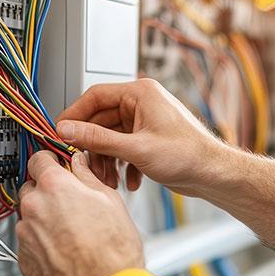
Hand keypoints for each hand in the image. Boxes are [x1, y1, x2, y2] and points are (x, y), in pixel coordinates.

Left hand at [16, 151, 143, 275]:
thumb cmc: (113, 251)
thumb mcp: (110, 201)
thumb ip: (88, 177)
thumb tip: (80, 164)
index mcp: (54, 187)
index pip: (39, 159)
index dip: (50, 161)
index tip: (54, 165)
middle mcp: (34, 208)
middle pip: (31, 188)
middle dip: (47, 192)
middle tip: (69, 203)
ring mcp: (26, 236)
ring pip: (30, 217)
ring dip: (44, 220)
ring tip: (72, 233)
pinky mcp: (24, 260)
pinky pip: (29, 244)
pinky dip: (42, 244)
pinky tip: (65, 250)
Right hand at [56, 78, 222, 195]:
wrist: (214, 175)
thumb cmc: (188, 155)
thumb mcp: (135, 148)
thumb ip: (97, 139)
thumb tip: (68, 130)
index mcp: (140, 93)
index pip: (95, 96)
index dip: (75, 114)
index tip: (60, 132)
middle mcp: (142, 103)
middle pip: (101, 119)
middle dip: (93, 146)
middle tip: (81, 162)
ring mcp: (146, 121)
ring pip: (112, 137)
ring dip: (107, 160)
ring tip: (108, 180)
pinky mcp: (149, 139)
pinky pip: (124, 148)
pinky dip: (122, 165)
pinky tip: (129, 182)